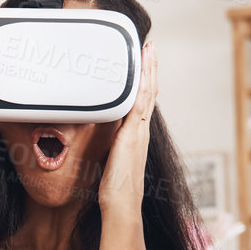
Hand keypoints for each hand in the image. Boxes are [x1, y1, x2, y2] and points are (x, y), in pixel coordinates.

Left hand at [97, 41, 158, 215]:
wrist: (121, 202)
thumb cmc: (115, 188)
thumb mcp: (110, 160)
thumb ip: (108, 147)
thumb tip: (100, 141)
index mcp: (136, 135)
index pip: (142, 101)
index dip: (145, 81)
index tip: (144, 64)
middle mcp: (141, 130)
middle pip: (149, 91)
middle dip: (150, 68)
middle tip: (149, 47)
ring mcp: (139, 130)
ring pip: (147, 92)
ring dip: (149, 69)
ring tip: (148, 49)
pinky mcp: (133, 133)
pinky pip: (140, 102)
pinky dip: (143, 83)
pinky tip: (142, 69)